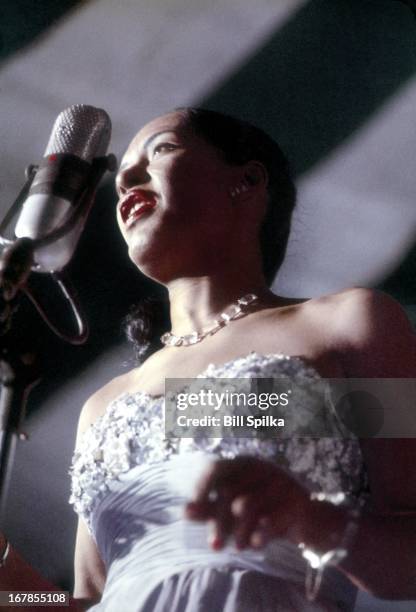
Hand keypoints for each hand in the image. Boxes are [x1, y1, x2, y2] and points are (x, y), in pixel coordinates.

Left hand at [185, 455, 309, 550]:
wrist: (313, 521)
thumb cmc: (268, 512)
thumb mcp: (237, 511)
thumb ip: (212, 509)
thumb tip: (184, 511)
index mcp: (244, 464)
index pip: (216, 468)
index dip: (201, 487)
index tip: (191, 512)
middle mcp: (262, 468)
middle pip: (229, 491)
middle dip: (219, 521)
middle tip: (214, 545)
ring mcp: (281, 482)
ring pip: (248, 505)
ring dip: (239, 530)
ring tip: (238, 547)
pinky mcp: (298, 501)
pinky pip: (273, 517)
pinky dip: (261, 533)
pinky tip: (255, 545)